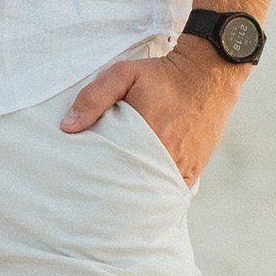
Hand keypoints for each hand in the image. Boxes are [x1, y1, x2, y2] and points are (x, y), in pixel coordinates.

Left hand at [60, 37, 241, 187]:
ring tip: (115, 200)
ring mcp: (181, 166)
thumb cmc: (162, 75)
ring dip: (135, 195)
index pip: (112, 170)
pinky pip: (171, 192)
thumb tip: (68, 127)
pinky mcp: (194, 169)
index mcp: (143, 136)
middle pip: (130, 187)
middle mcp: (164, 156)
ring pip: (151, 193)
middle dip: (112, 192)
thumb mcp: (124, 74)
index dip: (96, 178)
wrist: (207, 74)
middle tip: (94, 197)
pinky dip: (157, 195)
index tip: (82, 181)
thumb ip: (94, 98)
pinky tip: (142, 197)